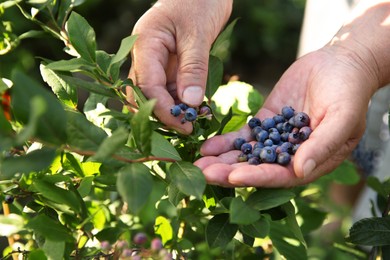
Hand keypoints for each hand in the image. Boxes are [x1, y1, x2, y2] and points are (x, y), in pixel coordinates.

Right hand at [127, 0, 231, 133]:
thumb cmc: (200, 1)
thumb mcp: (198, 34)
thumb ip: (193, 68)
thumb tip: (191, 103)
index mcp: (144, 44)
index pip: (146, 85)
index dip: (162, 108)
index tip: (184, 123)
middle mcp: (144, 56)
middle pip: (142, 94)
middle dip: (161, 114)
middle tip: (186, 127)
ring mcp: (155, 62)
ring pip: (155, 95)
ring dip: (172, 110)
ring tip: (195, 120)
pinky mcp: (168, 66)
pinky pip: (169, 89)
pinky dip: (180, 101)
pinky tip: (196, 107)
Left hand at [195, 47, 377, 186]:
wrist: (339, 64)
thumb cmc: (349, 92)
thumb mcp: (343, 118)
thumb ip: (322, 145)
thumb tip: (300, 170)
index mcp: (312, 162)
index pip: (281, 176)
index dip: (258, 177)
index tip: (233, 176)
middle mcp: (291, 155)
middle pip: (258, 168)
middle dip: (230, 172)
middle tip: (203, 174)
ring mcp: (276, 138)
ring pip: (247, 153)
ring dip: (222, 160)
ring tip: (198, 163)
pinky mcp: (266, 121)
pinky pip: (244, 135)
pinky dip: (226, 141)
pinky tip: (207, 146)